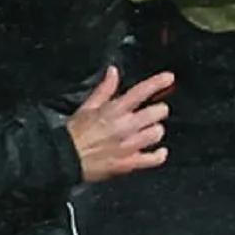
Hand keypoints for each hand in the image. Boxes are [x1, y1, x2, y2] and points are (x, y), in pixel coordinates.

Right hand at [66, 68, 172, 182]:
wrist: (65, 158)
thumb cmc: (74, 133)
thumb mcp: (86, 106)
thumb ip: (104, 89)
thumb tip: (113, 72)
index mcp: (114, 110)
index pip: (140, 91)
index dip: (157, 82)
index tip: (169, 78)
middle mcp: (124, 126)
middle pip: (156, 112)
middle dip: (157, 111)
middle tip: (152, 113)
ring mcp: (129, 145)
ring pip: (157, 133)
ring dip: (155, 131)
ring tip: (149, 132)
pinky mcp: (129, 162)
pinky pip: (154, 159)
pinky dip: (159, 155)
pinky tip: (158, 152)